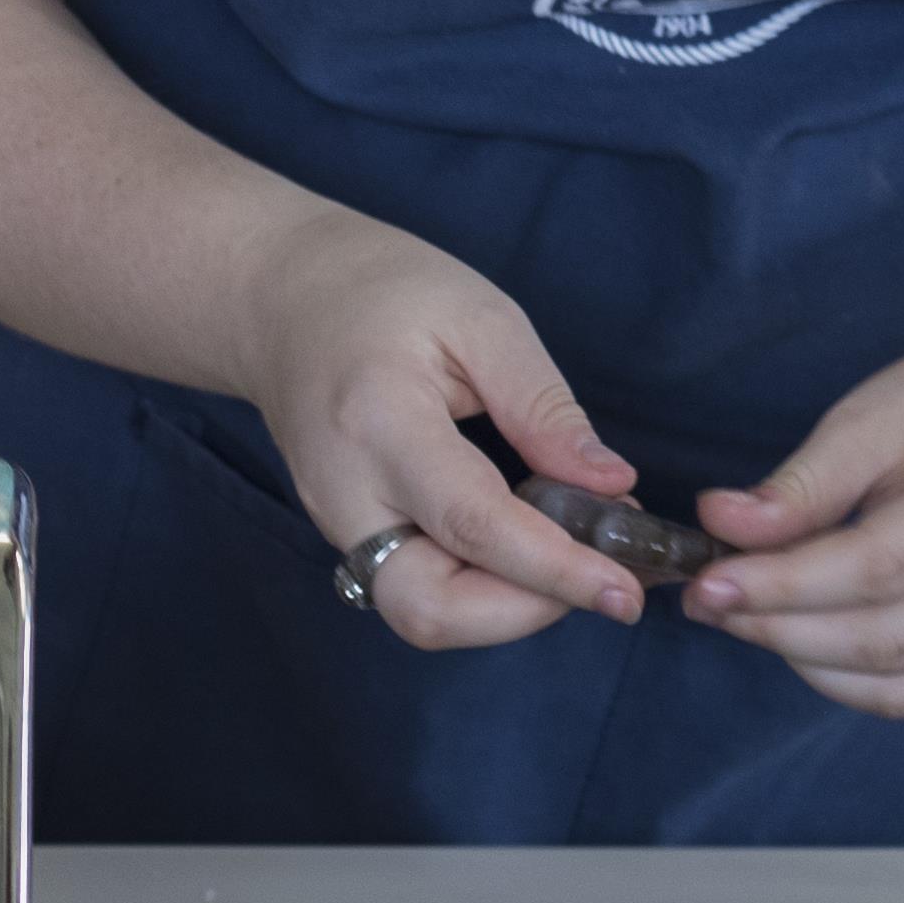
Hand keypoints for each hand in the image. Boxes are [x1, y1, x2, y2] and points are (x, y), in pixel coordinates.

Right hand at [229, 212, 653, 651]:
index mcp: (379, 422)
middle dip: (525, 614)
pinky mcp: (348, 535)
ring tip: (577, 554)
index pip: (473, 525)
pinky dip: (484, 586)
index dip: (556, 570)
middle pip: (428, 609)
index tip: (626, 591)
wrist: (278, 297)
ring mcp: (337, 522)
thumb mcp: (479, 317)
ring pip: (422, 612)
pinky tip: (531, 545)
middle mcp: (346, 494)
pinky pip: (417, 588)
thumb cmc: (381, 288)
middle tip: (602, 576)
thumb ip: (543, 407)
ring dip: (509, 606)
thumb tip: (611, 487)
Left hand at [685, 333, 903, 719]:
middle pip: (884, 637)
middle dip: (780, 628)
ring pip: (899, 681)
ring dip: (805, 660)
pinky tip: (797, 640)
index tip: (708, 581)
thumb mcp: (873, 416)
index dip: (786, 585)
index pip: (877, 568)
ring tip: (740, 616)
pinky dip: (849, 681)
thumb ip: (801, 485)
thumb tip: (720, 528)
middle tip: (705, 601)